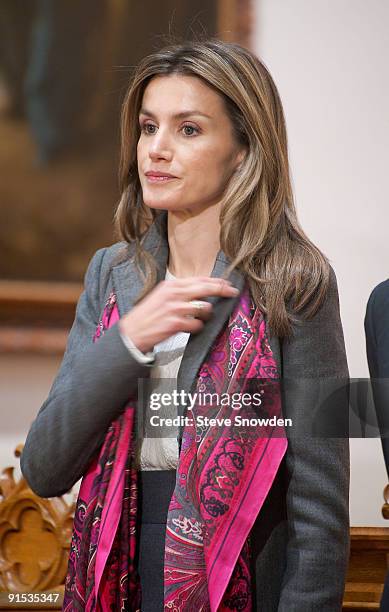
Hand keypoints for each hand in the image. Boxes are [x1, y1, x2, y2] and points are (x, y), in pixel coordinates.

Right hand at [118, 276, 239, 352]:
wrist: (131, 332)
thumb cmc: (147, 316)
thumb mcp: (161, 296)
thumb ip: (180, 292)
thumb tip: (201, 289)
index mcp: (170, 285)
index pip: (199, 279)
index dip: (216, 281)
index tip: (226, 283)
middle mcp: (173, 294)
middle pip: (205, 288)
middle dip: (222, 289)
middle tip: (232, 292)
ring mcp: (175, 309)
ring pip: (204, 307)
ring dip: (207, 314)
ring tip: (201, 318)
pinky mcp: (175, 324)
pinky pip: (197, 325)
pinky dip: (198, 327)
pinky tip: (192, 328)